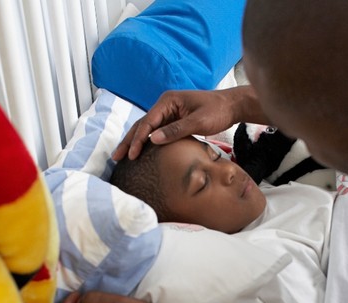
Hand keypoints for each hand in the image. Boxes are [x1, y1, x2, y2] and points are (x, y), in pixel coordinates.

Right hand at [112, 86, 266, 160]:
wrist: (231, 107)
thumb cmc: (217, 111)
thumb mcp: (198, 122)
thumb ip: (176, 130)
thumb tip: (152, 139)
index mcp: (168, 101)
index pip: (147, 122)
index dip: (137, 139)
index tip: (131, 154)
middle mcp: (165, 105)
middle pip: (142, 124)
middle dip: (129, 141)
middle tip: (116, 157)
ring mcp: (169, 113)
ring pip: (147, 129)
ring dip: (135, 142)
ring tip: (123, 156)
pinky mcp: (174, 121)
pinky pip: (157, 132)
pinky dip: (147, 142)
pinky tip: (141, 153)